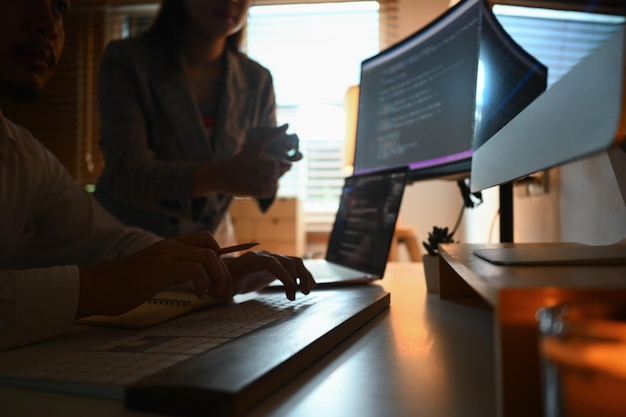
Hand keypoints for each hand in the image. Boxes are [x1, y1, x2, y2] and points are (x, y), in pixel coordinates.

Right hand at [76, 232, 229, 317]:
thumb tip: (192, 279)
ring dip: (219, 276)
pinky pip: (196, 270)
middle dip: (224, 268)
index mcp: (167, 246)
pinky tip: (199, 296)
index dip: (219, 255)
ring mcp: (165, 255)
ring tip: (216, 294)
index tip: (221, 277)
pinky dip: (204, 283)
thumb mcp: (151, 274)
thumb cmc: (120, 286)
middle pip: (211, 245)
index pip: (204, 238)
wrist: (96, 288)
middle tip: (225, 290)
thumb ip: (171, 271)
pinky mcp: (161, 269)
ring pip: (208, 256)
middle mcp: (169, 246)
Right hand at [195, 126, 287, 197]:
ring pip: (270, 179)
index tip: (287, 124)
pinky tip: (264, 188)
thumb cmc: (241, 165)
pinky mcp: (245, 190)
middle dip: (276, 171)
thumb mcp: (254, 159)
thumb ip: (273, 161)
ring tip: (267, 181)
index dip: (276, 132)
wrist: (219, 175)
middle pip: (273, 166)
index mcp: (250, 152)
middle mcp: (247, 162)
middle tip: (272, 174)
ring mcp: (245, 176)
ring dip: (272, 182)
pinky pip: (266, 191)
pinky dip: (269, 190)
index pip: (265, 140)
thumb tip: (291, 166)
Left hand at [224, 251, 315, 299]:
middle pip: (286, 261)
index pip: (271, 262)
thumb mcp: (222, 282)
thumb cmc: (225, 279)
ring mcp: (274, 259)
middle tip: (298, 295)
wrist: (230, 273)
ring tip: (306, 291)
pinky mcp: (279, 266)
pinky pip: (295, 267)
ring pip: (294, 262)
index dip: (282, 273)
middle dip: (295, 277)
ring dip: (303, 276)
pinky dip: (303, 275)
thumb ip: (222, 285)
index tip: (290, 286)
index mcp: (251, 260)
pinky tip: (309, 286)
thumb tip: (217, 291)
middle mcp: (265, 256)